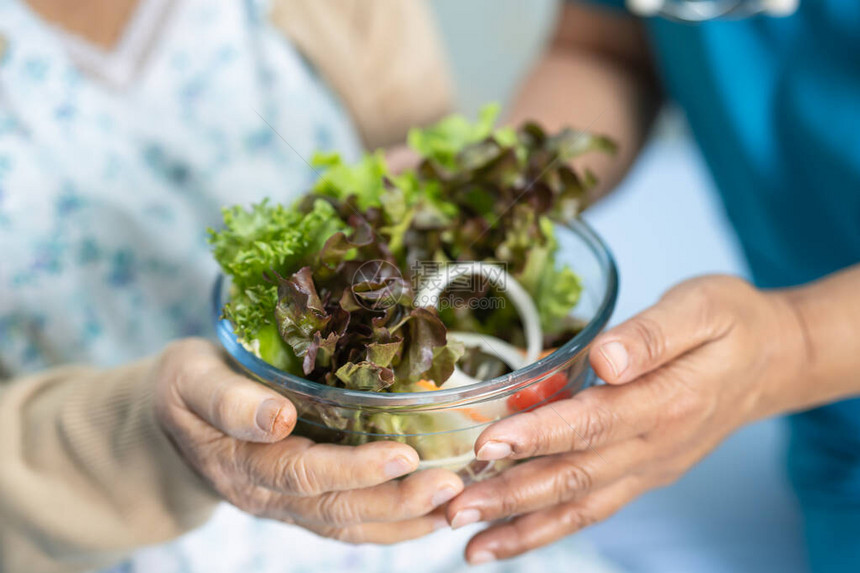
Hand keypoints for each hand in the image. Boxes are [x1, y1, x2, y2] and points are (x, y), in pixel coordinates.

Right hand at [155, 338, 462, 542]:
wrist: (167, 428)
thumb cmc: (182, 390)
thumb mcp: (189, 378)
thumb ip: (226, 399)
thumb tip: (278, 418)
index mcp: (240, 460)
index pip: (304, 473)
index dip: (354, 469)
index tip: (404, 454)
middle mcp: (266, 494)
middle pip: (337, 508)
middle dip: (397, 500)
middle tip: (452, 483)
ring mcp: (285, 506)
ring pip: (349, 525)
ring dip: (406, 518)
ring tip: (457, 501)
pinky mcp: (301, 505)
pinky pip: (349, 526)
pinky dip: (394, 526)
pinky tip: (433, 515)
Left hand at [446, 275, 807, 562]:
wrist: (772, 360)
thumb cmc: (731, 324)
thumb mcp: (701, 308)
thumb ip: (652, 335)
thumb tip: (607, 359)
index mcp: (668, 400)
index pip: (593, 422)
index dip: (539, 434)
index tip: (488, 444)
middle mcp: (656, 446)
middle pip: (575, 475)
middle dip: (511, 494)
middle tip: (453, 506)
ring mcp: (649, 468)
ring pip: (579, 505)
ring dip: (521, 525)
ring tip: (468, 541)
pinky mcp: (642, 475)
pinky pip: (592, 510)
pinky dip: (547, 530)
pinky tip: (506, 541)